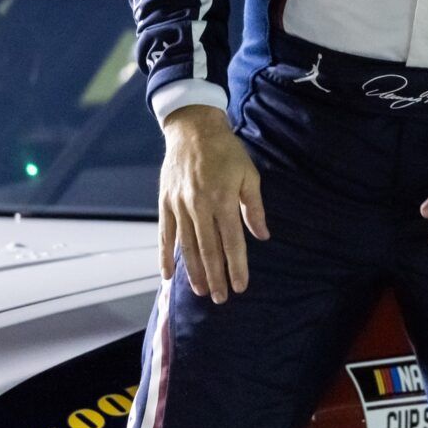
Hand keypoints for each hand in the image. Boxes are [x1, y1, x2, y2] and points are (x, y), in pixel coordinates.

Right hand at [158, 105, 267, 302]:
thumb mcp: (248, 174)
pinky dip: (165, 256)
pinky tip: (167, 275)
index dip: (237, 266)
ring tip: (201, 291)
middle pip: (208, 250)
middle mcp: (200, 206)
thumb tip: (262, 236)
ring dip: (194, 271)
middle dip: (216, 276)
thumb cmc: (226, 151)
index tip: (240, 286)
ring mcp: (180, 206)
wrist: (193, 128)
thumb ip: (254, 207)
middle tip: (221, 298)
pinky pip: (165, 234)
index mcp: (223, 200)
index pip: (232, 242)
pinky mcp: (166, 203)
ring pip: (187, 246)